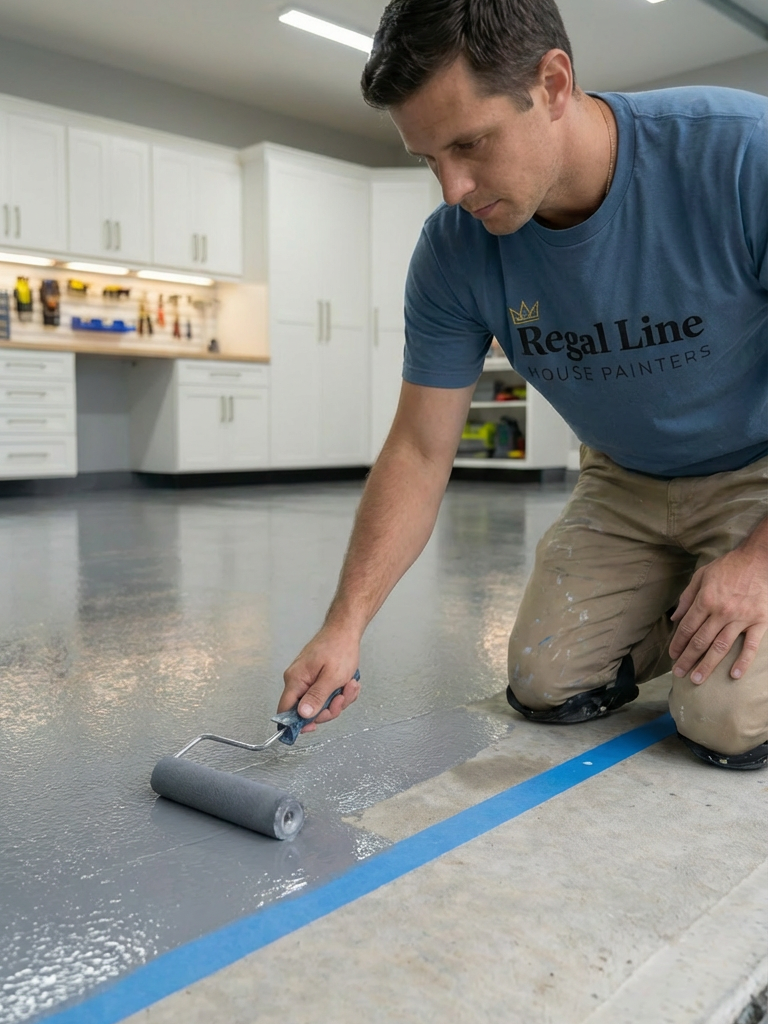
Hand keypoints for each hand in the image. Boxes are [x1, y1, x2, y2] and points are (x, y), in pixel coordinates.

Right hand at [278, 627, 360, 732]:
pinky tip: (348, 682)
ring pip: (320, 703)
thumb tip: (302, 715)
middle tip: (342, 697)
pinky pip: (326, 694)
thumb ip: (316, 698)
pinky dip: (339, 692)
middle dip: (329, 708)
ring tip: (349, 685)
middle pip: (308, 710)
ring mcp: (307, 679)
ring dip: (338, 699)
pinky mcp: (315, 678)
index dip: (296, 724)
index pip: (285, 710)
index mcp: (296, 680)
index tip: (311, 728)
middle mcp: (297, 680)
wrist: (345, 630)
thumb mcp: (332, 677)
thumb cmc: (339, 648)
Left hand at [670, 542, 767, 683]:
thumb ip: (687, 597)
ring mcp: (742, 618)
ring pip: (721, 647)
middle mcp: (722, 611)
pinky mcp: (760, 621)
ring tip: (697, 679)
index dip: (678, 644)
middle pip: (701, 641)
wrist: (759, 560)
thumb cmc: (728, 567)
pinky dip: (743, 661)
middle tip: (679, 674)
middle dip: (688, 659)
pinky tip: (734, 675)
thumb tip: (675, 618)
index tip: (672, 656)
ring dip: (708, 665)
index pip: (687, 628)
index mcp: (706, 600)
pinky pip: (751, 645)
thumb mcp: (701, 576)